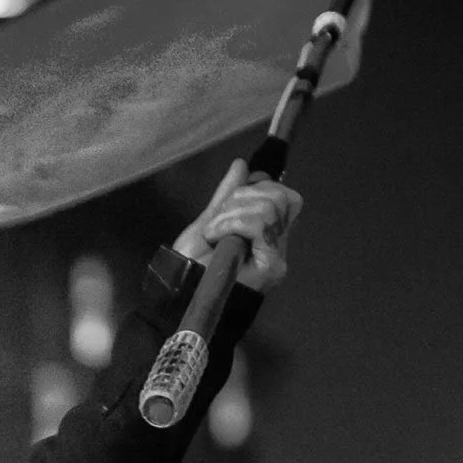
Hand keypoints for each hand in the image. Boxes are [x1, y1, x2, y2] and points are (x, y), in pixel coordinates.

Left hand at [172, 159, 303, 292]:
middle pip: (280, 197)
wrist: (178, 296)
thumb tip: (242, 166)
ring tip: (213, 233)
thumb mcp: (207, 223)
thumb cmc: (189, 268)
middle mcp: (277, 246)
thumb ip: (226, 195)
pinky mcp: (272, 266)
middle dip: (241, 198)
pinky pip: (260, 224)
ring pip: (269, 207)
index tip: (230, 201)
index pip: (284, 196)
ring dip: (231, 213)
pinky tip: (215, 237)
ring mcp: (276, 257)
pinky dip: (231, 223)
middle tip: (217, 222)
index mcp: (266, 235)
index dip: (258, 187)